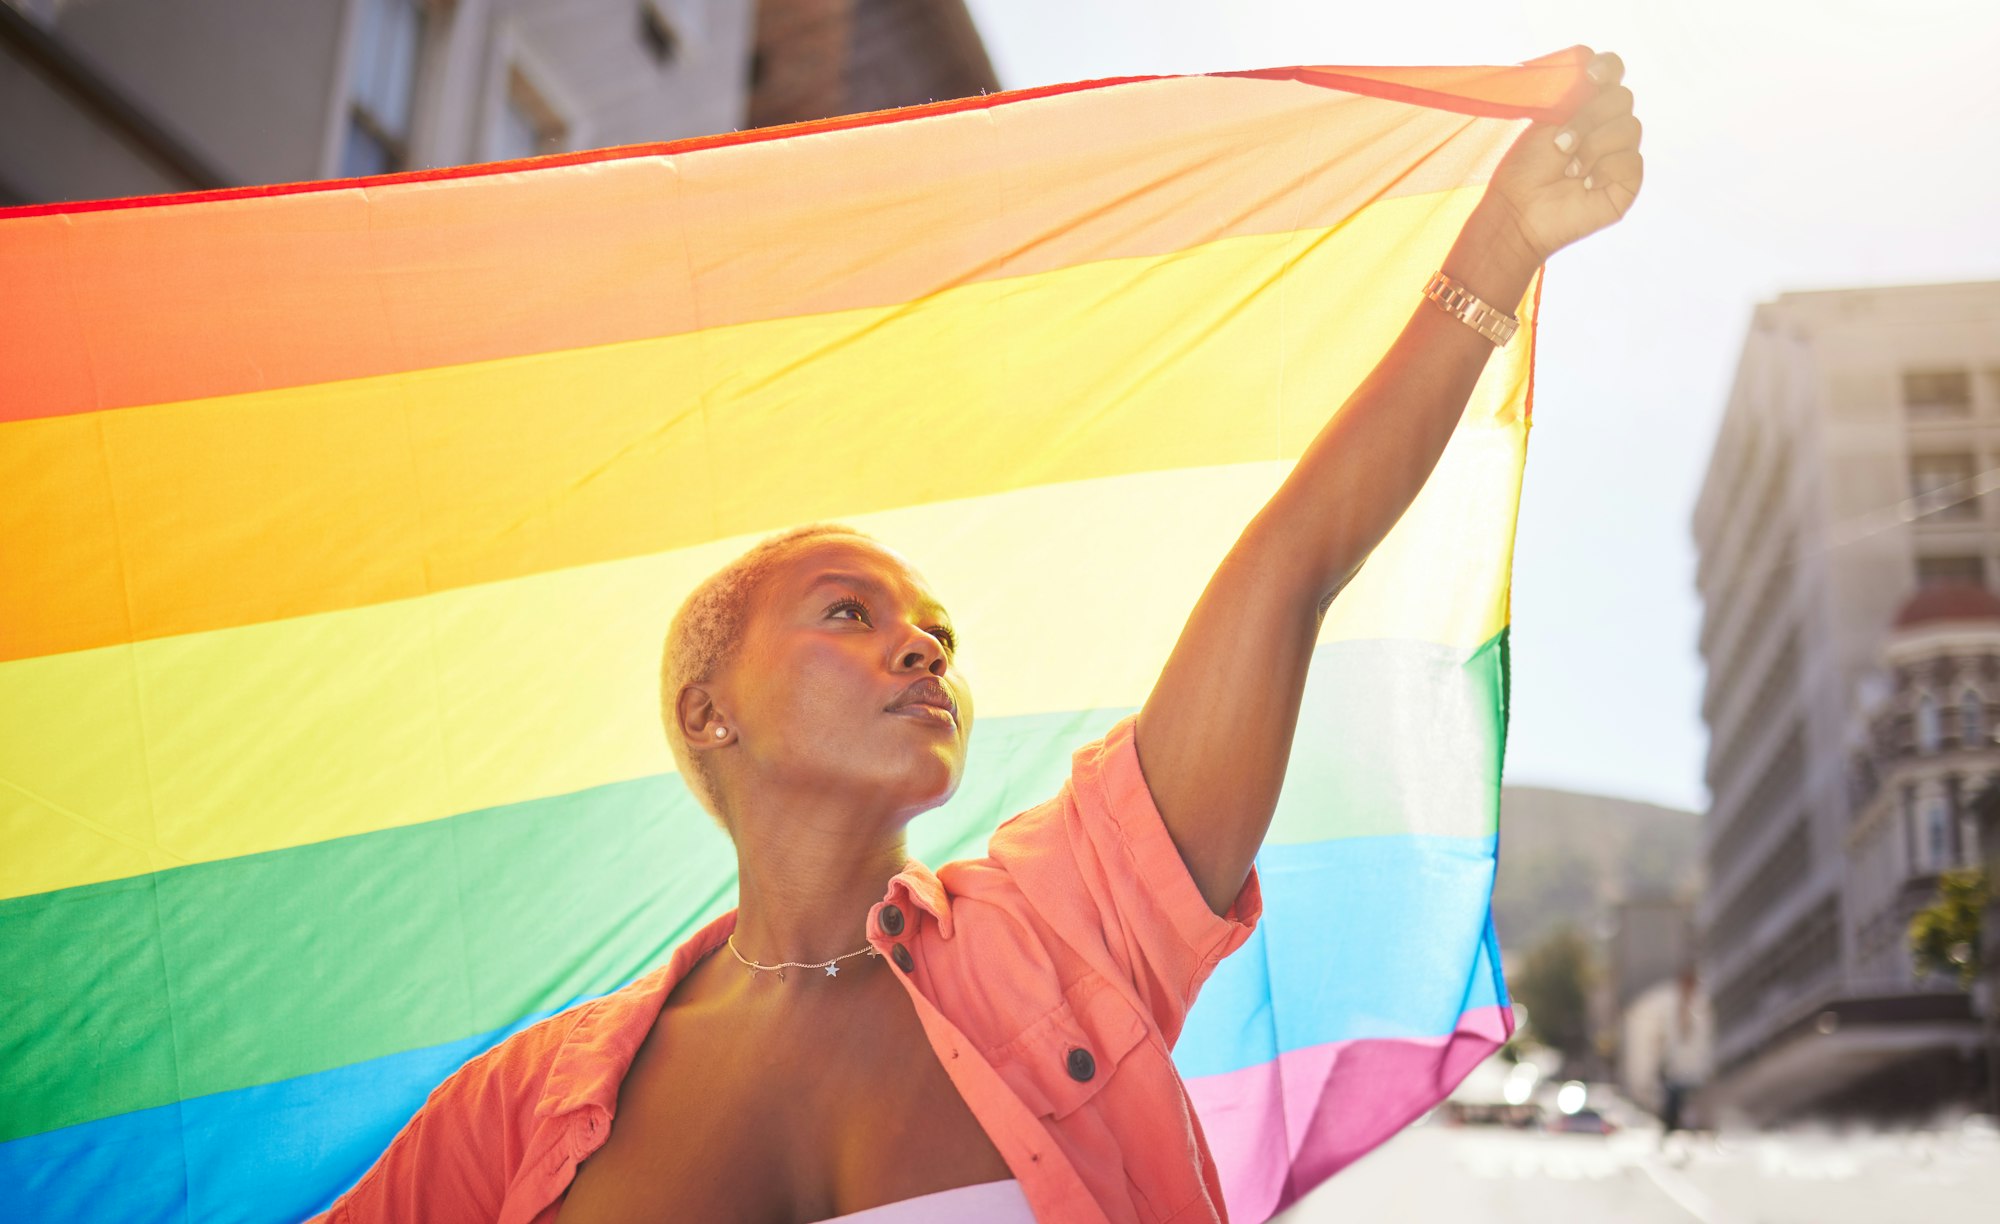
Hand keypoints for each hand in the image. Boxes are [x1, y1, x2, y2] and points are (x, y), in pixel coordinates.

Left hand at [1480, 49, 1643, 264]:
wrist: (1519, 211)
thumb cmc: (1525, 168)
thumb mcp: (1543, 121)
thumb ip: (1568, 92)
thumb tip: (1588, 62)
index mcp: (1587, 104)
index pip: (1611, 70)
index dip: (1606, 67)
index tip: (1589, 75)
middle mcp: (1608, 124)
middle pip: (1622, 98)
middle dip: (1589, 118)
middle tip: (1560, 143)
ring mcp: (1621, 152)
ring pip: (1630, 127)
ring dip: (1594, 146)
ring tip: (1567, 169)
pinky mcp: (1627, 181)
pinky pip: (1631, 161)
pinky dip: (1605, 169)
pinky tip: (1583, 184)